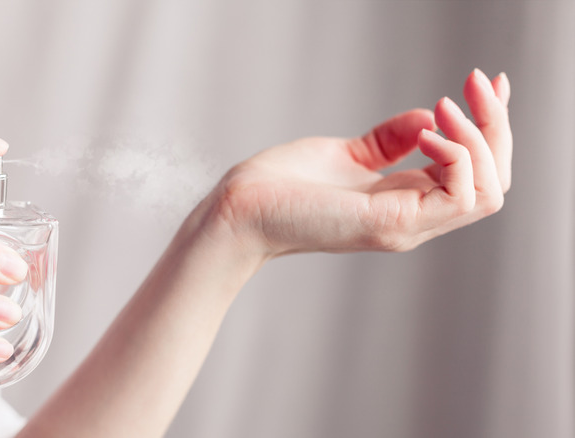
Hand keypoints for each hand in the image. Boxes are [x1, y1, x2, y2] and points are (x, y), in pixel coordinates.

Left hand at [210, 69, 510, 256]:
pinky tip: (428, 131)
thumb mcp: (346, 154)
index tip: (492, 84)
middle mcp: (414, 218)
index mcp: (405, 202)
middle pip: (493, 180)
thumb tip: (428, 117)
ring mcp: (406, 225)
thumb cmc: (281, 187)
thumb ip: (388, 142)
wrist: (240, 210)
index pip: (474, 173)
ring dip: (479, 139)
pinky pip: (459, 196)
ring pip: (488, 190)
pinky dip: (456, 155)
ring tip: (445, 106)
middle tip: (477, 82)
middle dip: (496, 126)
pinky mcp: (391, 224)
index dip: (492, 128)